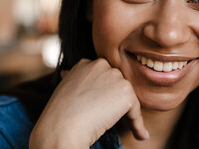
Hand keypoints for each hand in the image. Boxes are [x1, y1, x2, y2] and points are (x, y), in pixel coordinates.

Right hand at [29, 58, 148, 147]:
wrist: (62, 129)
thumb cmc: (59, 116)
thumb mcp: (65, 90)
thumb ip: (77, 81)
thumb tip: (69, 75)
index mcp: (85, 64)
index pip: (103, 77)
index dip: (102, 94)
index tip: (98, 108)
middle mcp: (101, 65)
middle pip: (116, 84)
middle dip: (115, 100)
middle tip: (108, 119)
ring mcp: (114, 76)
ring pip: (126, 96)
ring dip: (126, 112)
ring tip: (124, 127)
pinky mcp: (125, 90)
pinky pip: (135, 109)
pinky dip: (137, 123)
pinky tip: (139, 135)